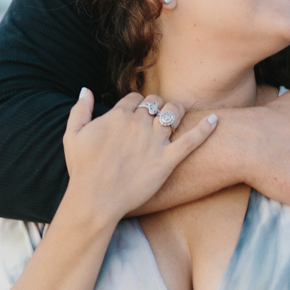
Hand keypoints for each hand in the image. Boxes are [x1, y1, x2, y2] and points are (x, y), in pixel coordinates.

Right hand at [59, 89, 217, 228]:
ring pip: (174, 113)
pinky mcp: (167, 160)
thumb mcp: (72, 135)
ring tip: (177, 117)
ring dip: (176, 112)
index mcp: (118, 115)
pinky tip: (216, 120)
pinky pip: (191, 140)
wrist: (95, 200)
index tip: (136, 114)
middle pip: (156, 103)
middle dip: (157, 107)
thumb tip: (85, 89)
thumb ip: (80, 109)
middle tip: (156, 118)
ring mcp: (155, 142)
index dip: (137, 105)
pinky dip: (205, 128)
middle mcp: (139, 124)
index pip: (135, 98)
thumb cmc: (82, 170)